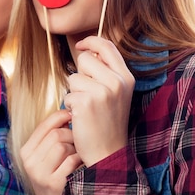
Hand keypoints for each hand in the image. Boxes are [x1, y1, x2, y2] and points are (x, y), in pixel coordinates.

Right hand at [20, 109, 81, 194]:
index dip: (62, 117)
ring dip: (76, 149)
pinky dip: (80, 161)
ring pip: (63, 146)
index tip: (73, 116)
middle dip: (72, 136)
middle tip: (79, 144)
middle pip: (56, 134)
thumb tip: (68, 110)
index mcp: (26, 152)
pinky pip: (71, 161)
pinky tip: (81, 167)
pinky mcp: (54, 184)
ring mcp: (40, 174)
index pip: (45, 125)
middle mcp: (29, 163)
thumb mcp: (47, 157)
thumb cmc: (57, 178)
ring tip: (78, 158)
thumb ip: (52, 136)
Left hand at [65, 36, 134, 165]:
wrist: (108, 153)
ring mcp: (101, 92)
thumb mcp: (116, 95)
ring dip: (74, 93)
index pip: (107, 46)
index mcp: (126, 78)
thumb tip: (89, 52)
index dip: (91, 41)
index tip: (80, 45)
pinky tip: (81, 118)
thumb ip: (106, 73)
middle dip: (80, 76)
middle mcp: (116, 82)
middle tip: (88, 96)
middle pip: (85, 60)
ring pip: (73, 78)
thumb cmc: (108, 124)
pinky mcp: (85, 102)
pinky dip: (70, 106)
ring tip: (86, 109)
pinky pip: (68, 95)